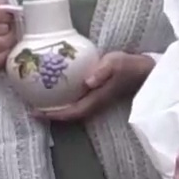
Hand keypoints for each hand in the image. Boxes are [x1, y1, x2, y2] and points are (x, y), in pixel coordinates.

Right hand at [0, 0, 17, 72]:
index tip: (7, 15)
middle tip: (5, 26)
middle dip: (8, 26)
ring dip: (9, 38)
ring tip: (5, 35)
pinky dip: (7, 50)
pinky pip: (5, 55)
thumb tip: (9, 4)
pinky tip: (2, 46)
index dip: (7, 13)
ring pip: (7, 41)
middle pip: (4, 27)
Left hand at [39, 52, 153, 122]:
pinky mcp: (98, 94)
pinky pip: (77, 102)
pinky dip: (64, 101)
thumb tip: (87, 81)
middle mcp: (95, 103)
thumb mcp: (117, 62)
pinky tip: (56, 93)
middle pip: (70, 115)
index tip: (37, 112)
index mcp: (97, 98)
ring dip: (57, 109)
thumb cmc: (130, 65)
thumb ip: (103, 71)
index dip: (55, 115)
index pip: (73, 112)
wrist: (146, 71)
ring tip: (39, 103)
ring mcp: (97, 100)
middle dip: (51, 115)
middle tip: (31, 110)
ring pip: (73, 110)